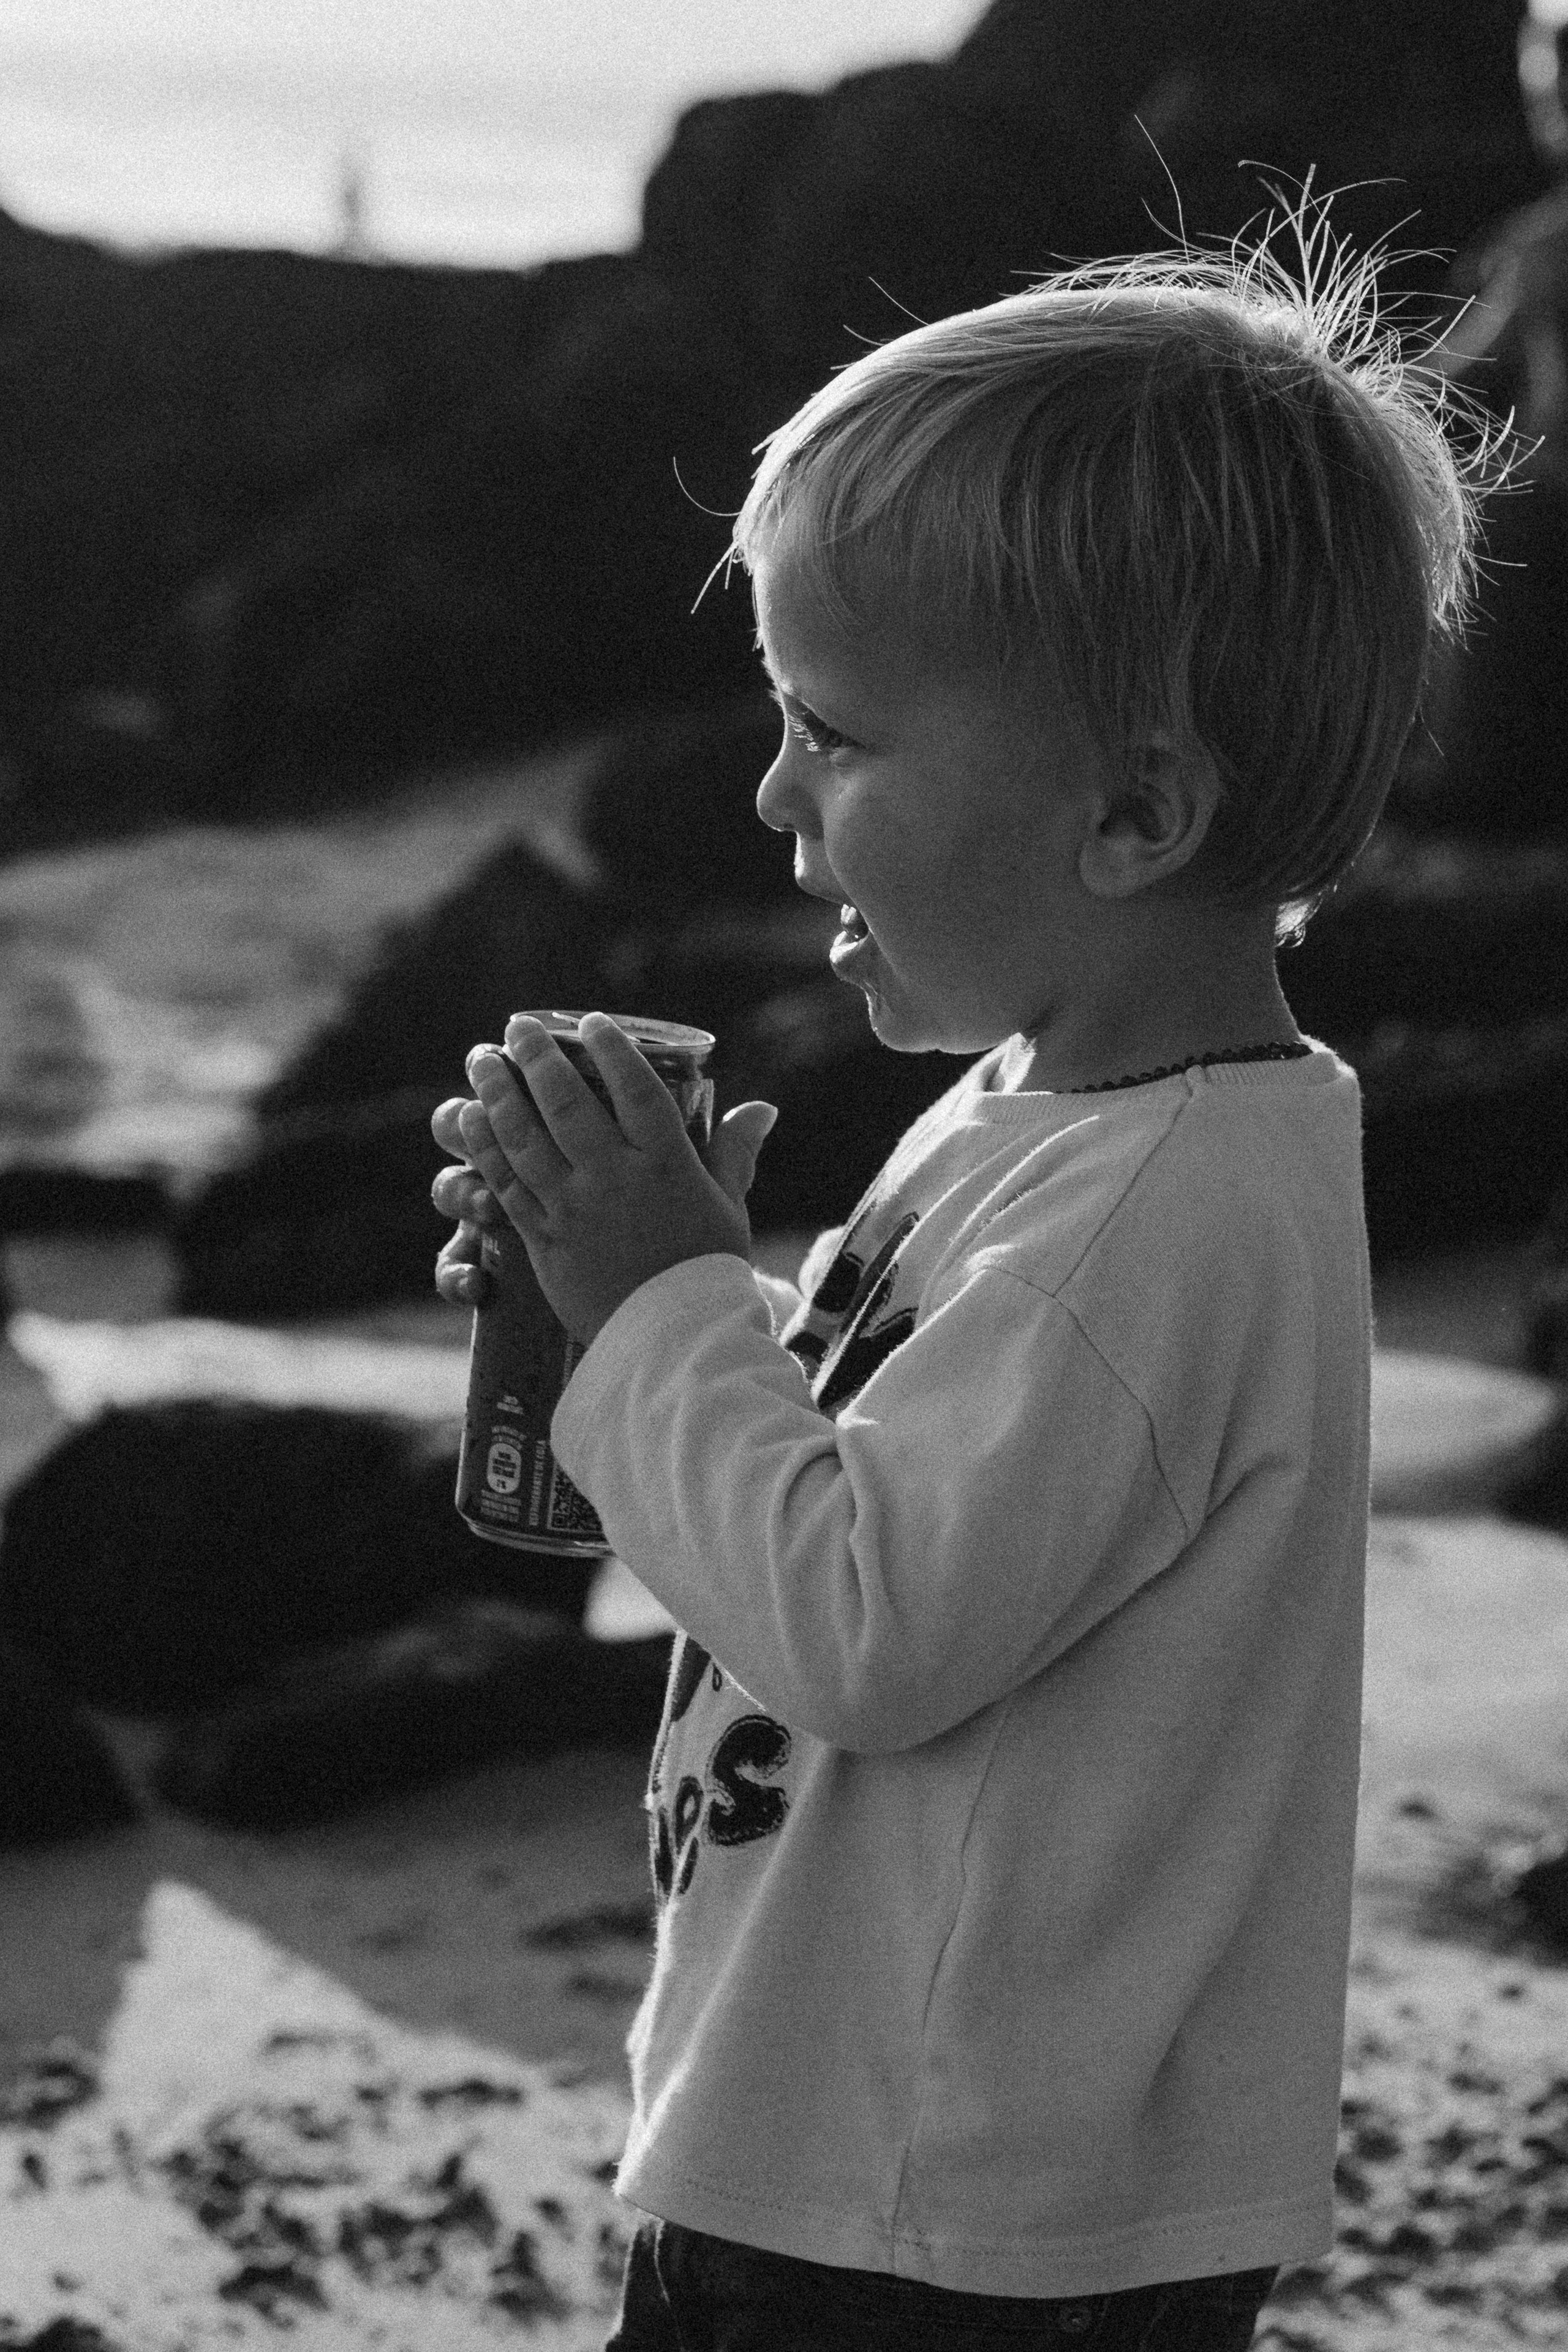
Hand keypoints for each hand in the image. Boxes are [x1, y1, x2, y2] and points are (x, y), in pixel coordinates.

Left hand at [430, 1011, 777, 1343]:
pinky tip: (470, 1118)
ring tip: (482, 1061)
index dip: (611, 1049)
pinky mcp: (544, 1242)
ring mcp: (574, 1210)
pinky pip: (506, 1185)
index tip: (590, 1022)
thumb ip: (735, 1152)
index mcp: (667, 1165)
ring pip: (525, 1138)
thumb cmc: (707, 1270)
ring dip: (497, 1093)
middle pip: (567, 1103)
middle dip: (537, 1056)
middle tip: (518, 1027)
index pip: (635, 1089)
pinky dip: (485, 1147)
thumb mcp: (730, 1207)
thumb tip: (762, 1108)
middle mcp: (616, 1180)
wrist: (674, 1343)